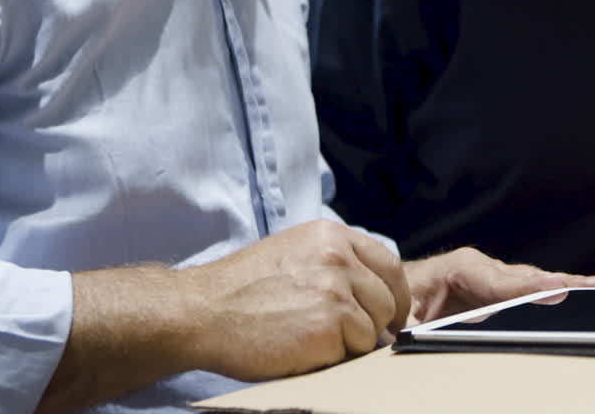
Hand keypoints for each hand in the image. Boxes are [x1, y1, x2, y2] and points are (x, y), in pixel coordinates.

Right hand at [179, 220, 410, 380]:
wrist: (200, 311)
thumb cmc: (242, 289)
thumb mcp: (295, 253)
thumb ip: (337, 263)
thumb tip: (378, 294)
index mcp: (332, 235)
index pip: (389, 266)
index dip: (394, 296)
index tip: (391, 315)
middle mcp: (338, 257)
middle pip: (389, 300)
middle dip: (373, 323)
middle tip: (344, 335)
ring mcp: (335, 291)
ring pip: (373, 330)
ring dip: (350, 343)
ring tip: (310, 337)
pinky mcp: (328, 326)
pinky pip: (353, 352)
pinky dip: (333, 358)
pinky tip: (301, 348)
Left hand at [402, 247, 594, 325]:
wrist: (398, 284)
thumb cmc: (401, 299)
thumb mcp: (402, 315)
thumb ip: (412, 326)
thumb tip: (413, 336)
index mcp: (460, 268)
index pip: (500, 281)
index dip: (529, 288)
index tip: (556, 292)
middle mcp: (484, 267)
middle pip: (529, 277)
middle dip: (564, 282)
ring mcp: (496, 275)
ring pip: (538, 280)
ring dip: (573, 283)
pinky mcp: (504, 286)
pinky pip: (536, 287)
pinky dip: (564, 288)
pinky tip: (594, 287)